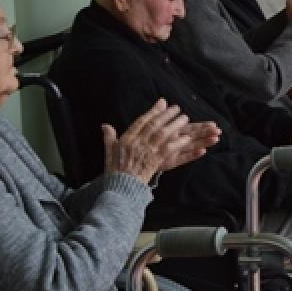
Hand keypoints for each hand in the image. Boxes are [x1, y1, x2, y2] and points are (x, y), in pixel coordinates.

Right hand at [102, 101, 219, 183]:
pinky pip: (168, 149)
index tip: (162, 102)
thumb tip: (104, 125)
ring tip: (185, 118)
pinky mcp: (155, 161)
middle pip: (154, 125)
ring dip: (175, 125)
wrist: (120, 187)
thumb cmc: (114, 171)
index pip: (141, 121)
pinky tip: (187, 138)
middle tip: (177, 108)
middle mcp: (137, 143)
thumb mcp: (109, 152)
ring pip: (163, 134)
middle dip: (166, 114)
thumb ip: (109, 138)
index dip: (153, 111)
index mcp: (126, 139)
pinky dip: (178, 142)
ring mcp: (146, 151)